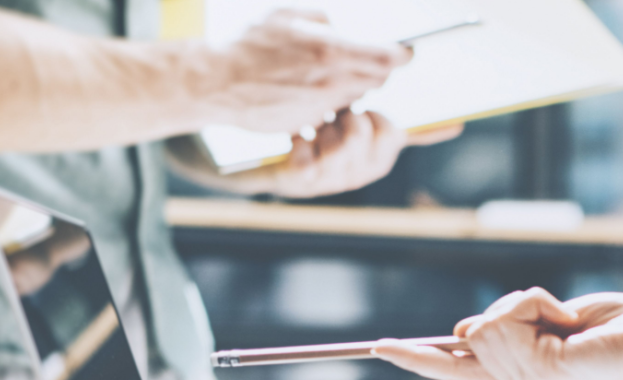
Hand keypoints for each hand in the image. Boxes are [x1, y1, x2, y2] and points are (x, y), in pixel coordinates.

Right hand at [209, 9, 410, 133]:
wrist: (216, 83)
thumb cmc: (247, 45)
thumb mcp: (284, 15)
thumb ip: (321, 18)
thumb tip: (342, 25)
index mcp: (327, 50)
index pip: (383, 57)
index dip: (399, 54)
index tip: (406, 51)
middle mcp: (329, 82)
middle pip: (376, 80)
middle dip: (378, 69)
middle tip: (372, 59)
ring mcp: (319, 106)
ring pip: (357, 97)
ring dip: (355, 85)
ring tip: (336, 70)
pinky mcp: (308, 122)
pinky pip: (333, 111)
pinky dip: (334, 100)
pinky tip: (315, 87)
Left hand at [252, 110, 458, 197]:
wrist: (276, 168)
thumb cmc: (324, 143)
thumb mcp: (365, 129)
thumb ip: (402, 126)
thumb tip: (458, 126)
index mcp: (379, 161)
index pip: (392, 132)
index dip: (375, 115)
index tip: (361, 114)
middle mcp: (359, 175)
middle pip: (364, 132)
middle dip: (346, 115)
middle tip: (333, 120)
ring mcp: (332, 181)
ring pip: (338, 142)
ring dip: (322, 125)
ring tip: (314, 130)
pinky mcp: (302, 181)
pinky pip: (308, 151)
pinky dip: (299, 139)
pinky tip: (295, 140)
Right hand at [373, 288, 622, 379]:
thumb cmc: (620, 328)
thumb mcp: (555, 320)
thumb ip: (510, 327)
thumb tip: (463, 331)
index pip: (459, 372)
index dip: (418, 357)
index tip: (379, 347)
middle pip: (472, 335)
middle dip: (512, 307)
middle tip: (563, 317)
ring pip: (484, 326)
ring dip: (526, 304)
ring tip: (569, 321)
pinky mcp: (538, 376)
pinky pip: (504, 322)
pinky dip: (533, 303)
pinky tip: (566, 321)